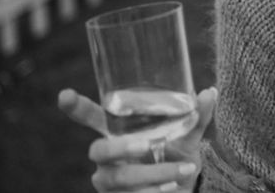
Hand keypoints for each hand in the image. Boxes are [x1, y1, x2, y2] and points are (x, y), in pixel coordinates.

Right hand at [58, 86, 216, 191]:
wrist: (181, 189)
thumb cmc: (174, 155)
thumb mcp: (187, 135)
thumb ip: (197, 115)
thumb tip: (210, 92)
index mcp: (118, 132)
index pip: (91, 118)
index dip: (76, 108)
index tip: (65, 94)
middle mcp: (107, 158)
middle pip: (99, 151)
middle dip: (121, 147)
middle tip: (147, 145)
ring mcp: (109, 182)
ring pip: (120, 178)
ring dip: (153, 175)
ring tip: (183, 171)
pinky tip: (171, 192)